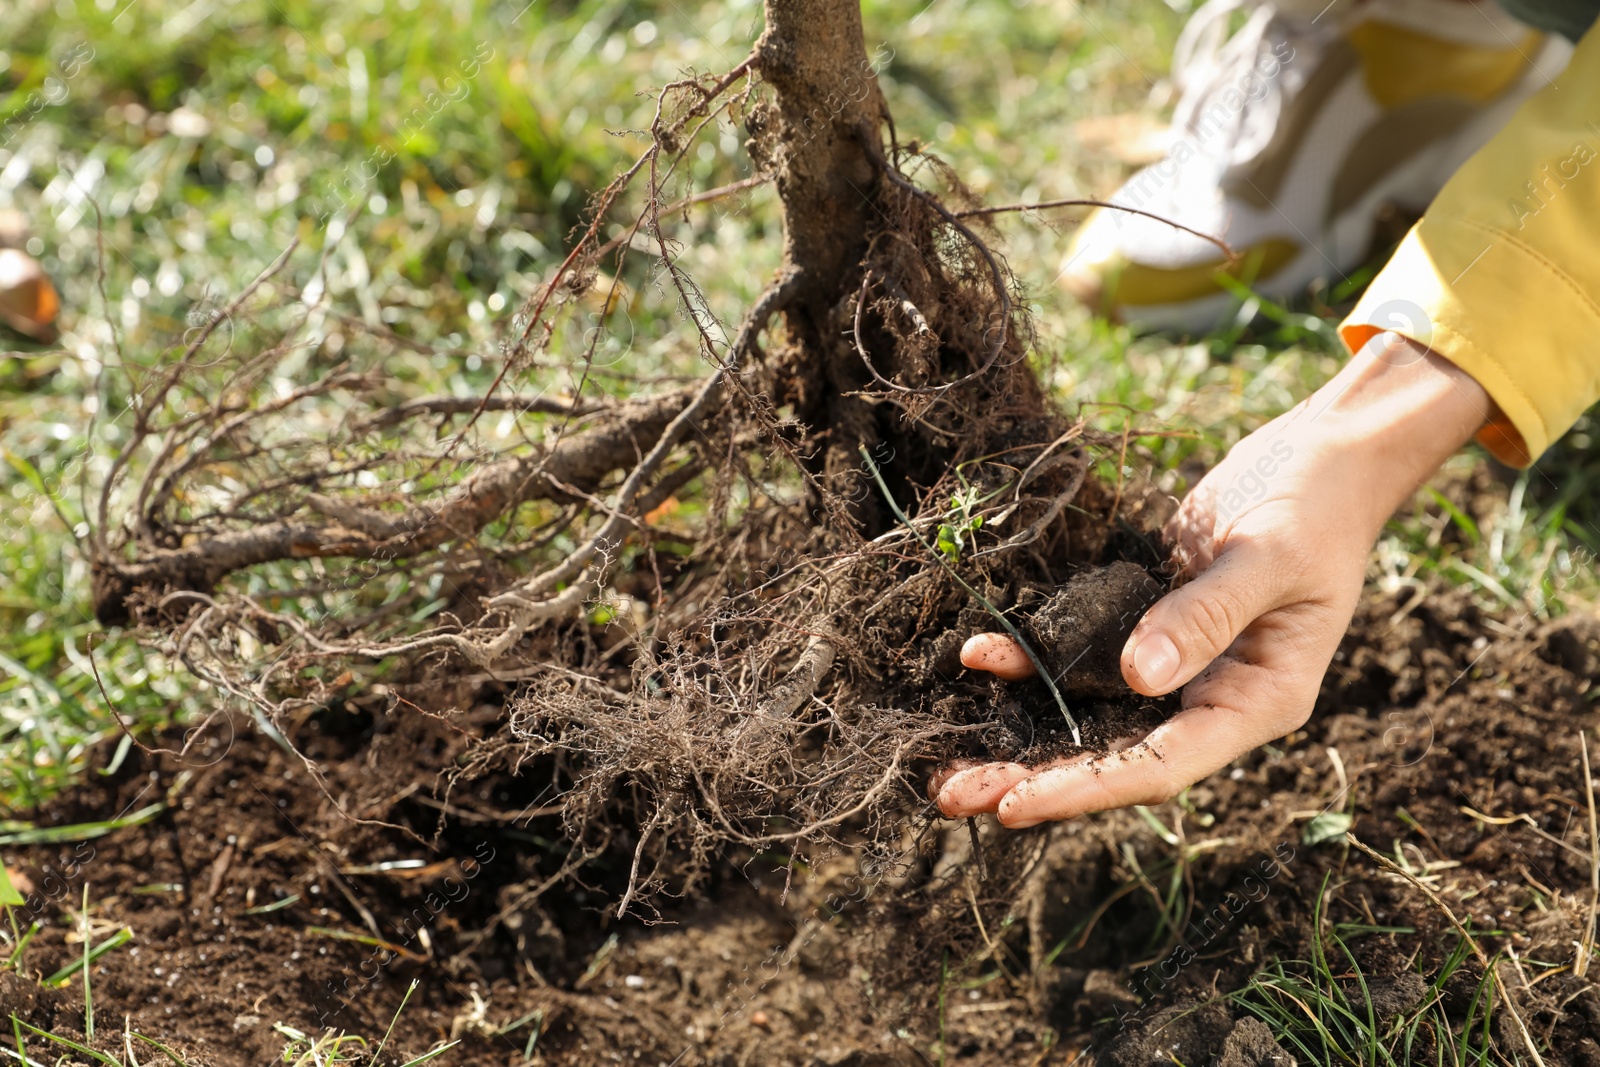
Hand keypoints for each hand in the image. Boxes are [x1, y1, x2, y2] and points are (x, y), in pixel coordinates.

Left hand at [935, 333, 1493, 827]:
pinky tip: (980, 656)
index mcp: (1257, 702)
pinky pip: (1081, 653)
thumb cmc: (1318, 505)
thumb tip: (1139, 677)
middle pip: (1112, 754)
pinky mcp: (1146, 622)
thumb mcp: (1270, 557)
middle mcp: (1210, 696)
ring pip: (1088, 713)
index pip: (1161, 766)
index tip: (1016, 804)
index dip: (1086, 789)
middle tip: (950, 796)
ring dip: (1021, 733)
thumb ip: (1205, 614)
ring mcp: (1177, 662)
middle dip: (1031, 776)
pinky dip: (1032, 657)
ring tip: (946, 761)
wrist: (1325, 456)